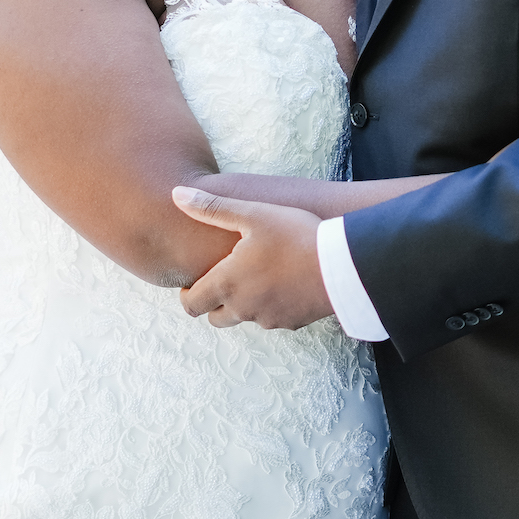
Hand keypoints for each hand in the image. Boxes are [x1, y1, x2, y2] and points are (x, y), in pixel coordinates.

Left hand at [172, 187, 332, 329]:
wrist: (341, 265)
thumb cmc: (294, 235)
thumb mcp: (252, 213)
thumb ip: (211, 207)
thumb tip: (176, 195)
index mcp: (227, 283)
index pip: (191, 304)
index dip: (186, 295)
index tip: (193, 281)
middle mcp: (243, 308)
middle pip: (214, 318)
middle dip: (212, 303)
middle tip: (222, 279)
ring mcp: (267, 319)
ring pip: (243, 318)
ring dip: (241, 304)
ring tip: (254, 277)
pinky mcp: (291, 323)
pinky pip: (271, 319)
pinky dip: (269, 306)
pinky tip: (282, 284)